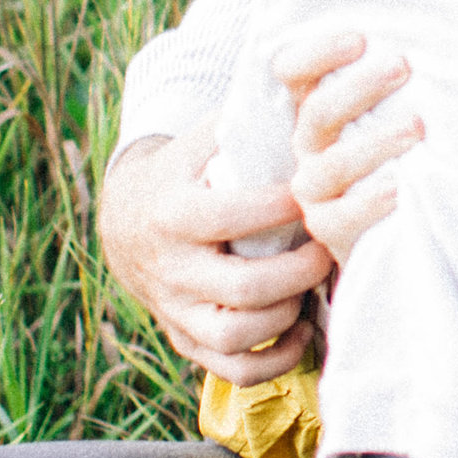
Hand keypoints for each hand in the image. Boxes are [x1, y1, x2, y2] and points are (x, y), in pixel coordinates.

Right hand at [98, 126, 330, 383]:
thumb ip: (247, 122)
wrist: (126, 219)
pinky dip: (274, 360)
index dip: (286, 208)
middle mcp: (170, 268)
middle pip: (245, 287)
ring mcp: (176, 310)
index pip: (233, 216)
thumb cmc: (186, 170)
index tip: (318, 191)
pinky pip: (232, 369)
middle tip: (330, 245)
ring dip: (289, 314)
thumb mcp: (202, 140)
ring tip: (313, 287)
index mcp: (172, 212)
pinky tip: (301, 329)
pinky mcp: (185, 339)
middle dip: (301, 270)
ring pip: (238, 335)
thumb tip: (309, 87)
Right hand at [278, 29, 422, 268]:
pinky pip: (344, 215)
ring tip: (417, 127)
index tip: (359, 38)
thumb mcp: (394, 110)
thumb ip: (396, 79)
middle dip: (360, 87)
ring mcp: (314, 188)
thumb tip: (443, 33)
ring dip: (376, 142)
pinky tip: (400, 189)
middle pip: (319, 111)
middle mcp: (308, 145)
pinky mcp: (329, 228)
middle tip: (403, 66)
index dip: (318, 53)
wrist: (395, 225)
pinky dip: (371, 201)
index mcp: (316, 107)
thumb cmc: (401, 151)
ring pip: (334, 163)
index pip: (294, 71)